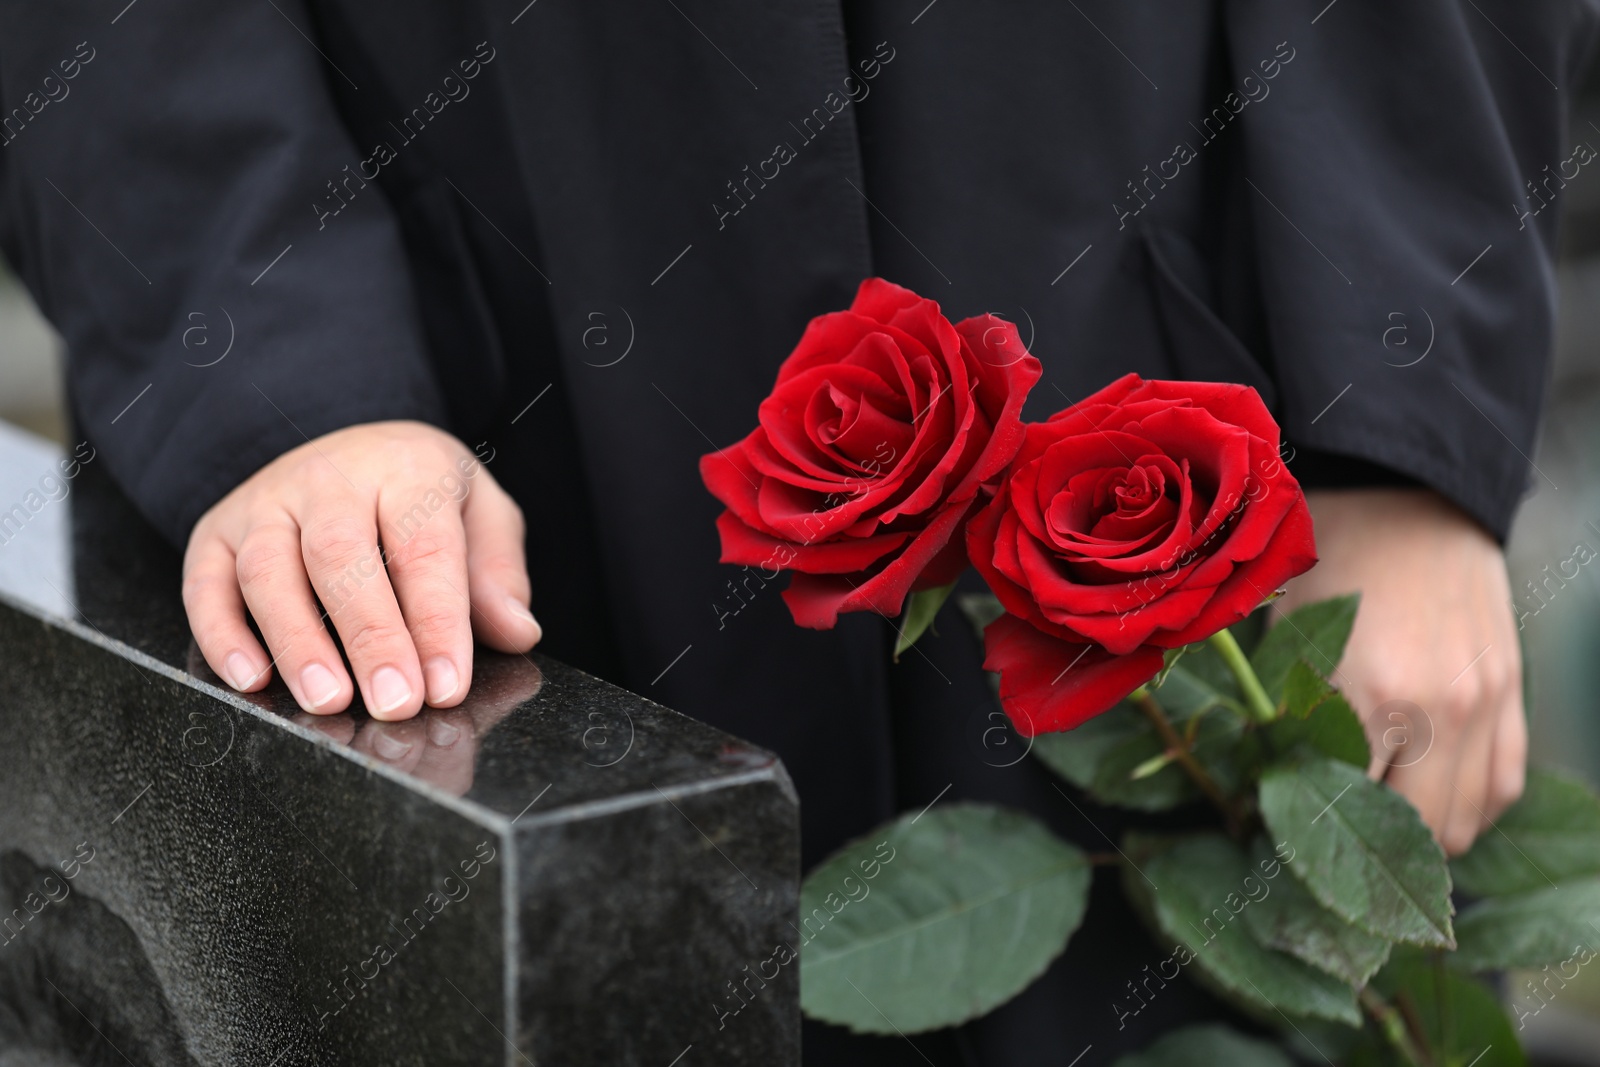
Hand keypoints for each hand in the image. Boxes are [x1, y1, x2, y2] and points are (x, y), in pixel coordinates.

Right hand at [182, 421, 540, 718]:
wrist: (345, 444)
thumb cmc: (419, 494)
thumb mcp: (478, 512)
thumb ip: (497, 573)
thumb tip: (517, 633)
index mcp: (406, 468)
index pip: (423, 546)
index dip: (436, 620)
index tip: (446, 684)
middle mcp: (329, 479)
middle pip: (342, 557)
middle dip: (370, 636)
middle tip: (394, 703)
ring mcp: (265, 502)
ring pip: (269, 570)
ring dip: (297, 641)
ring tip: (328, 700)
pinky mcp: (215, 531)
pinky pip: (207, 583)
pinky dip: (221, 634)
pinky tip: (251, 680)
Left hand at [1275, 488, 1523, 854]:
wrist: (1409, 494)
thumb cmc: (1330, 562)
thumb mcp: (1288, 638)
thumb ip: (1289, 722)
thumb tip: (1276, 792)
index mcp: (1373, 695)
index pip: (1344, 809)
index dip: (1307, 830)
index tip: (1278, 832)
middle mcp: (1442, 712)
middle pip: (1413, 836)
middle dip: (1363, 849)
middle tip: (1323, 837)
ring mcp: (1487, 706)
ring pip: (1463, 825)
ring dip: (1419, 836)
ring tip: (1371, 822)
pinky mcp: (1512, 695)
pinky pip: (1501, 787)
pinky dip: (1467, 808)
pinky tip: (1427, 798)